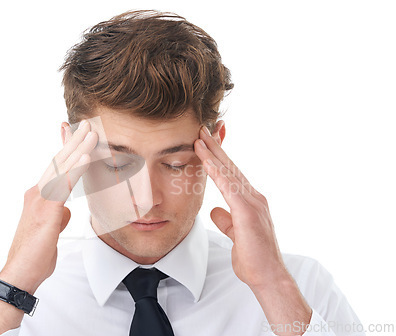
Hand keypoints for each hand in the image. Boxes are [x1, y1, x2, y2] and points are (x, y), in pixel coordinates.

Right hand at [0, 119, 96, 333]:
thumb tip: (65, 210)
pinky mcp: (46, 210)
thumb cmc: (35, 254)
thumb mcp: (51, 230)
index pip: (56, 168)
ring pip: (61, 168)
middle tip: (89, 124)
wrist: (20, 274)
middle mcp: (37, 193)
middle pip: (59, 161)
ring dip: (78, 148)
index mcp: (39, 196)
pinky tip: (86, 156)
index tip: (78, 134)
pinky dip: (75, 169)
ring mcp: (40, 200)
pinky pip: (64, 185)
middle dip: (75, 141)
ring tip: (92, 132)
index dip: (68, 150)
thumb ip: (57, 215)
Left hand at [194, 123, 310, 334]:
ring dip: (213, 153)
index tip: (205, 143)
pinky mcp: (248, 211)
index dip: (217, 158)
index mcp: (249, 202)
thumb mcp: (234, 234)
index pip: (230, 175)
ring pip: (229, 172)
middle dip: (215, 147)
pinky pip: (229, 187)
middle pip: (230, 167)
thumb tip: (215, 210)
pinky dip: (217, 171)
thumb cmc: (254, 258)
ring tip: (199, 137)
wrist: (268, 276)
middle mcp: (253, 197)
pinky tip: (207, 159)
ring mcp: (253, 203)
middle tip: (202, 129)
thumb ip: (226, 220)